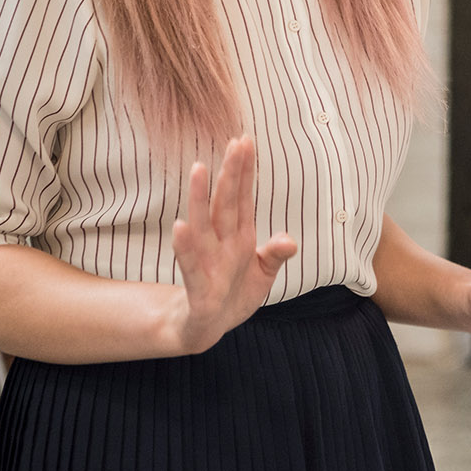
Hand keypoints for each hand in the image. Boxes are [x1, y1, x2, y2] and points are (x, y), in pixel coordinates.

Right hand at [167, 136, 297, 354]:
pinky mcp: (199, 289)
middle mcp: (220, 244)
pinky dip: (186, 247)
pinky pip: (191, 265)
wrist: (208, 329)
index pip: (243, 198)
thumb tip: (290, 239)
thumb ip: (275, 254)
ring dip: (200, 198)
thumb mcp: (263, 274)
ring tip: (199, 169)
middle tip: (234, 143)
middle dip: (230, 174)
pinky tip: (180, 227)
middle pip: (226, 203)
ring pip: (203, 225)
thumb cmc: (234, 294)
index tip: (246, 141)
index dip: (244, 172)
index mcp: (239, 237)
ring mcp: (208, 263)